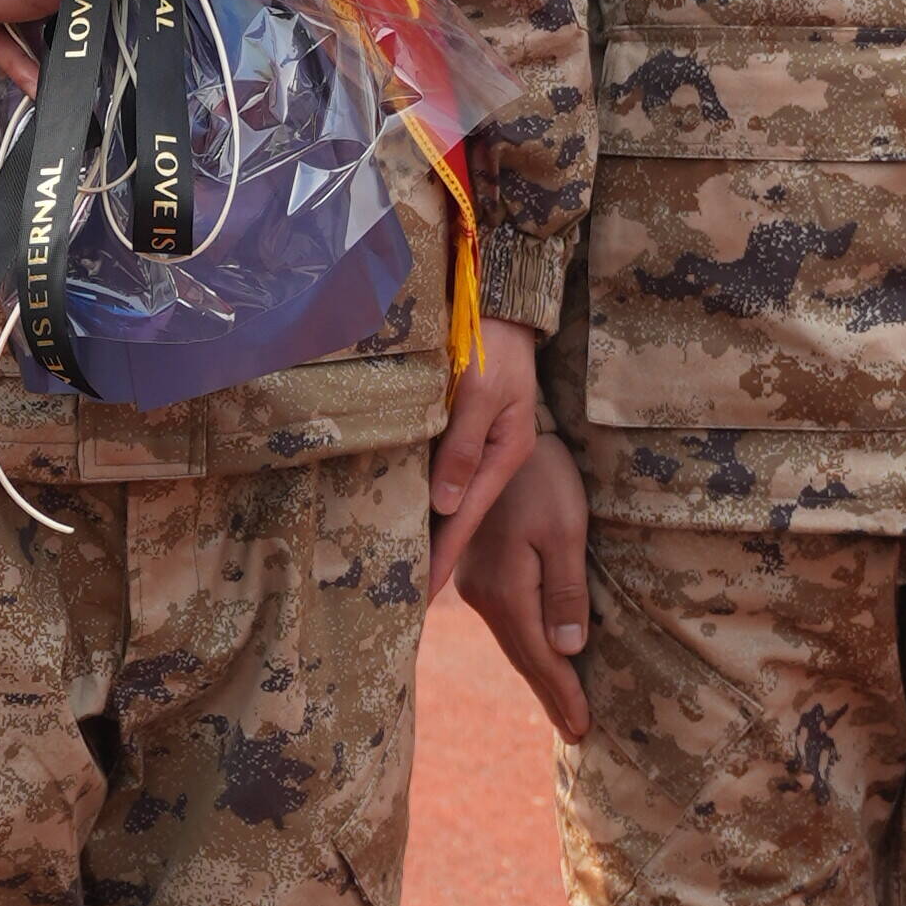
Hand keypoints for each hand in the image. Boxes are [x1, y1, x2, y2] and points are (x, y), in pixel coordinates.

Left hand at [423, 344, 537, 576]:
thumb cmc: (492, 347)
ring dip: (428, 527)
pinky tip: (407, 509)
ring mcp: (480, 445)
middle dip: (435, 553)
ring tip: (401, 561)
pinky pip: (442, 471)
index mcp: (503, 455)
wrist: (500, 311)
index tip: (422, 594)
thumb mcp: (480, 393)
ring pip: (448, 497)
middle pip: (458, 516)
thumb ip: (462, 446)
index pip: (466, 518)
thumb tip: (446, 504)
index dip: (443, 556)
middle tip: (405, 592)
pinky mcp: (464, 431)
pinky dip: (426, 495)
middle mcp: (492, 458)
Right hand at [450, 428, 592, 746]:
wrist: (496, 432)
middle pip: (522, 655)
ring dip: (538, 671)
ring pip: (512, 639)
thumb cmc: (541, 478)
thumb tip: (568, 649)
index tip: (583, 728)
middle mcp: (482, 595)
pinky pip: (505, 620)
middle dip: (551, 693)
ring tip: (561, 702)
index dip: (563, 693)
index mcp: (507, 591)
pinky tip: (536, 653)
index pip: (540, 657)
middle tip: (575, 731)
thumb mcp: (565, 531)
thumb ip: (566, 591)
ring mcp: (474, 582)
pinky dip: (525, 645)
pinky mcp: (476, 568)